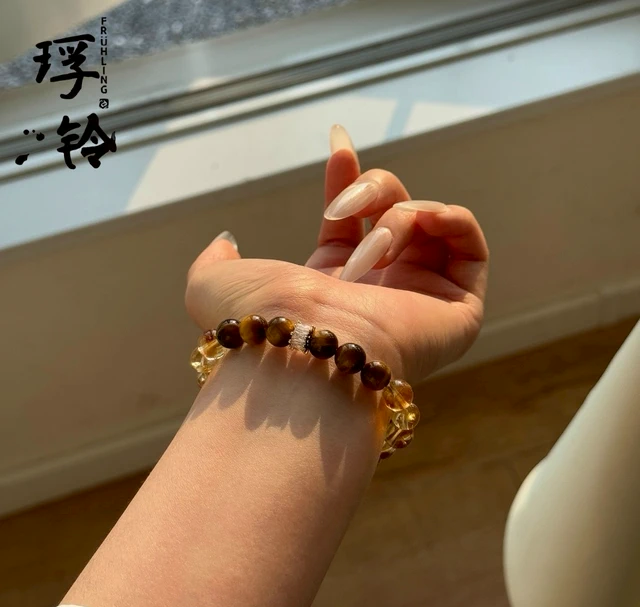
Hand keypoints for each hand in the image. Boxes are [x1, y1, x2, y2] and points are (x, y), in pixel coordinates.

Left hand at [185, 125, 488, 383]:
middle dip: (372, 189)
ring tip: (371, 252)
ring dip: (399, 218)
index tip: (337, 139)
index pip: (352, 220)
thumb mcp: (213, 283)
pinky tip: (427, 219)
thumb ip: (216, 259)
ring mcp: (419, 301)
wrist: (304, 346)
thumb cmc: (259, 319)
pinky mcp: (457, 312)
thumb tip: (225, 240)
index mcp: (333, 284)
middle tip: (339, 210)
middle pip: (395, 209)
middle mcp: (379, 292)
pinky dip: (453, 219)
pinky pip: (472, 248)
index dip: (347, 178)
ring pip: (429, 224)